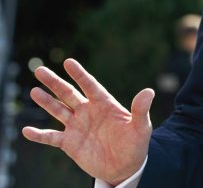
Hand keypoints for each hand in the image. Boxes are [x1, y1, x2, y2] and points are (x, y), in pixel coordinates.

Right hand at [22, 58, 153, 185]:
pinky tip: (27, 131)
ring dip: (46, 102)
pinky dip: (39, 135)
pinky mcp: (69, 143)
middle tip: (40, 70)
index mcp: (104, 104)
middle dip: (55, 82)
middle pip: (69, 94)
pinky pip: (51, 137)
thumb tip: (148, 92)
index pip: (90, 86)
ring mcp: (77, 126)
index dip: (80, 74)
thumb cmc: (135, 145)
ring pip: (58, 111)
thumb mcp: (141, 128)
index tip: (69, 62)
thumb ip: (141, 110)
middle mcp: (88, 112)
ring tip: (34, 91)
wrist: (125, 167)